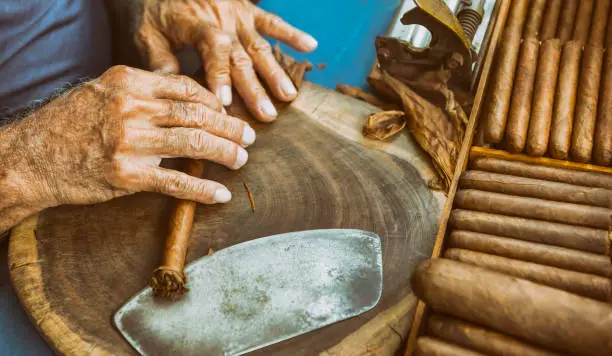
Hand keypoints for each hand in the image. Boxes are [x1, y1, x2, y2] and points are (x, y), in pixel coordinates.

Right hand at [3, 65, 254, 210]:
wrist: (31, 158)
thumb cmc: (68, 124)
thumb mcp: (102, 92)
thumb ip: (141, 92)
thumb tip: (184, 100)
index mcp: (129, 82)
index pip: (186, 87)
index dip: (214, 101)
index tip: (227, 113)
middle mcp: (132, 108)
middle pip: (197, 114)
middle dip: (229, 127)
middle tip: (248, 137)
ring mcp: (130, 142)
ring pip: (193, 144)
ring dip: (225, 153)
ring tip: (242, 159)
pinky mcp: (126, 175)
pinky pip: (176, 183)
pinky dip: (203, 190)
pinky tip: (221, 195)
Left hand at [135, 0, 317, 121]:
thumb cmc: (152, 13)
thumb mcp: (145, 34)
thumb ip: (159, 60)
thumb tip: (170, 91)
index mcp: (195, 23)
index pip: (213, 50)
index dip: (220, 76)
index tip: (225, 103)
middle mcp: (221, 18)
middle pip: (240, 56)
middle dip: (254, 88)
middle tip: (267, 116)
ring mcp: (237, 14)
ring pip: (259, 46)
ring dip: (275, 72)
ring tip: (289, 96)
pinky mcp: (248, 10)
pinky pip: (272, 21)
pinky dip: (291, 33)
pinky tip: (311, 46)